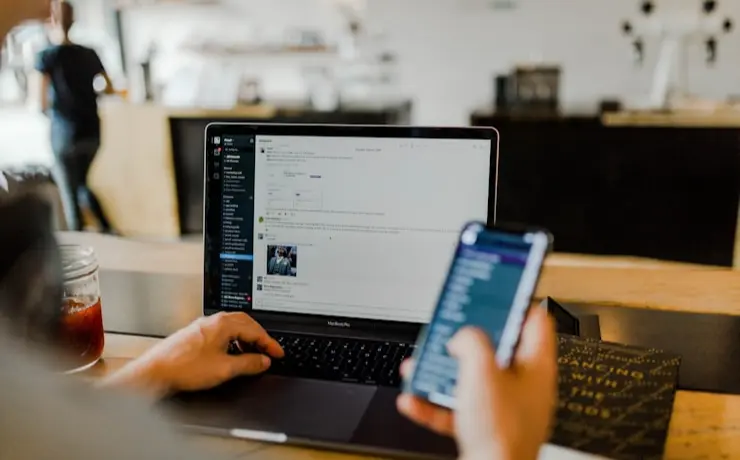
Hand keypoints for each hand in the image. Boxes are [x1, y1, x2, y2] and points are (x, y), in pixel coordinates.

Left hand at [100, 312, 283, 398]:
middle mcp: (213, 321)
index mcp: (223, 324)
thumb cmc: (185, 368)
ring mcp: (202, 326)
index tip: (278, 353)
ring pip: (232, 327)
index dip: (269, 343)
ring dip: (246, 338)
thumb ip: (249, 364)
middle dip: (259, 337)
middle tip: (269, 350)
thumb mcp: (225, 369)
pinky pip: (221, 332)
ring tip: (252, 354)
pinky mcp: (195, 335)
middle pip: (245, 323)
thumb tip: (263, 360)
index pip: (255, 330)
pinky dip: (233, 341)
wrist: (156, 372)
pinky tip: (231, 353)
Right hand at [397, 307, 557, 459]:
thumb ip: (471, 341)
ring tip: (423, 364)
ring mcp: (505, 410)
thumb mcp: (481, 370)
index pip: (533, 321)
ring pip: (471, 380)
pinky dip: (434, 403)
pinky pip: (457, 409)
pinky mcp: (486, 430)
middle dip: (466, 340)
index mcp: (535, 367)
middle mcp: (524, 387)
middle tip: (450, 329)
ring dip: (444, 371)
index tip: (497, 291)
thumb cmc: (501, 432)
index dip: (514, 302)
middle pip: (496, 350)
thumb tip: (463, 336)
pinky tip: (414, 399)